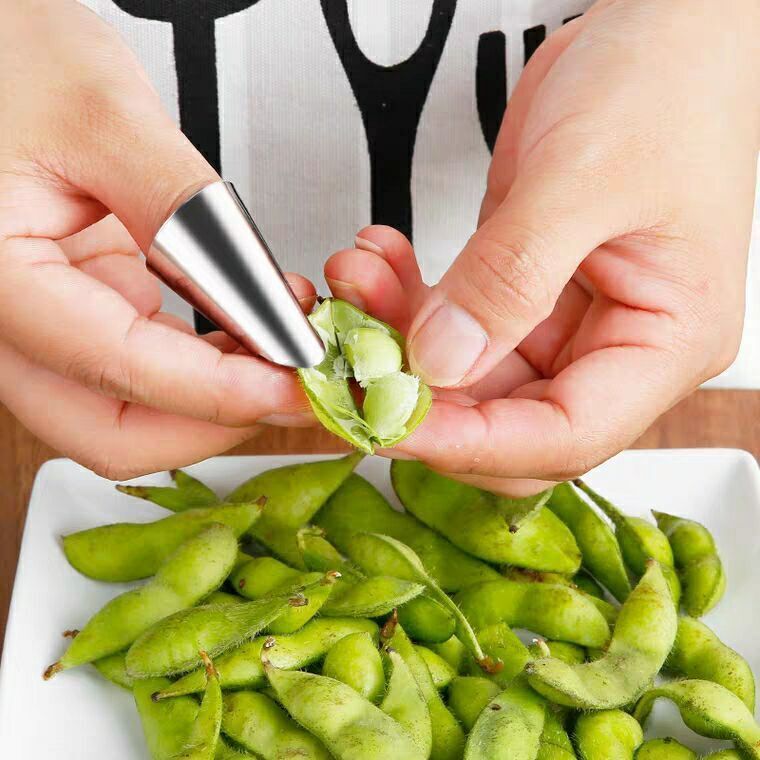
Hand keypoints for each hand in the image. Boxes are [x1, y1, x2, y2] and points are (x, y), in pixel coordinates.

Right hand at [0, 1, 314, 478]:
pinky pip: (145, 367)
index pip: (115, 367)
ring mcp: (48, 324)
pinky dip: (204, 363)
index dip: (215, 389)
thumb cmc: (11, 58)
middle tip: (292, 386)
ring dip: (216, 395)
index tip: (290, 379)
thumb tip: (261, 300)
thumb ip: (186, 217)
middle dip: (212, 420)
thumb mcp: (106, 119)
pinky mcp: (82, 310)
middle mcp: (9, 322)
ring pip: (131, 410)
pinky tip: (250, 328)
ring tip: (283, 346)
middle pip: (112, 429)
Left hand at [326, 0, 758, 494]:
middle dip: (423, 398)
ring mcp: (563, 321)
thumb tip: (441, 359)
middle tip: (355, 364)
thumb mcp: (584, 179)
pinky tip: (379, 264)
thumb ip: (509, 278)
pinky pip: (452, 323)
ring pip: (465, 375)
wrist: (660, 30)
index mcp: (665, 341)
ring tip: (356, 282)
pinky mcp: (520, 290)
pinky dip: (406, 300)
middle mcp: (614, 345)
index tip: (388, 420)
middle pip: (506, 421)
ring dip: (398, 338)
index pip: (562, 434)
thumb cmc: (667, 86)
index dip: (471, 441)